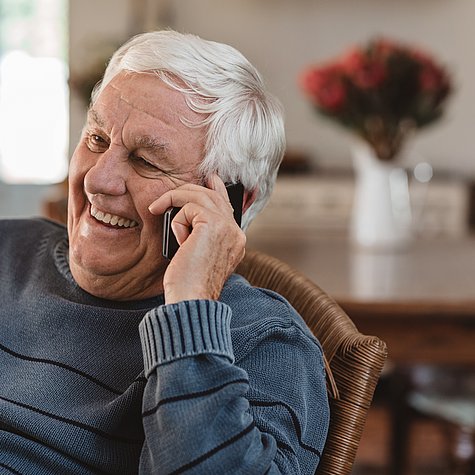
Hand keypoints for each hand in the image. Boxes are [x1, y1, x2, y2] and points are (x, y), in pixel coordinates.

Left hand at [148, 175, 245, 303]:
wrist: (191, 299)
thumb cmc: (190, 284)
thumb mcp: (199, 255)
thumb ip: (202, 235)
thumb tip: (189, 214)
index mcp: (236, 240)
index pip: (228, 206)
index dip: (217, 190)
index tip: (211, 178)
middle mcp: (236, 232)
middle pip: (214, 196)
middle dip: (188, 191)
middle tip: (166, 198)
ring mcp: (227, 227)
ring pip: (200, 196)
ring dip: (175, 199)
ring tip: (157, 208)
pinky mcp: (212, 224)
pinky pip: (189, 207)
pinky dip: (176, 220)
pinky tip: (177, 240)